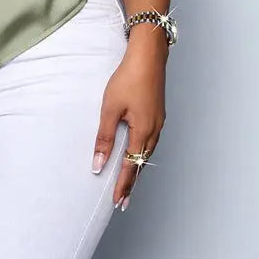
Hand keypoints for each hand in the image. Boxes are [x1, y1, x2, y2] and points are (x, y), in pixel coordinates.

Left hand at [91, 41, 166, 210]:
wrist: (148, 56)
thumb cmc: (129, 78)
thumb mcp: (110, 108)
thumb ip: (105, 137)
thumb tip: (98, 163)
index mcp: (143, 132)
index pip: (131, 167)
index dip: (123, 185)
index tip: (117, 202)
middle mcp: (155, 131)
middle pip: (142, 164)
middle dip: (131, 183)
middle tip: (123, 201)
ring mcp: (159, 122)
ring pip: (147, 153)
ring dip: (137, 169)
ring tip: (128, 183)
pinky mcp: (158, 114)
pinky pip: (150, 141)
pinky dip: (142, 154)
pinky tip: (137, 154)